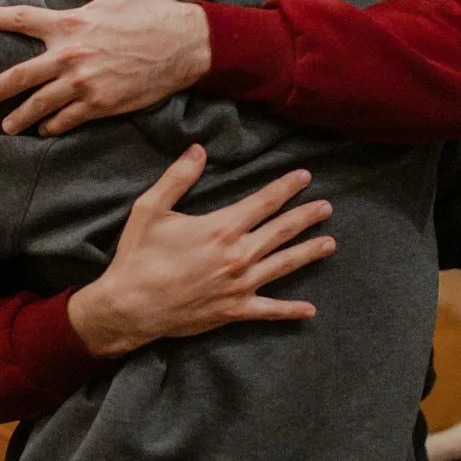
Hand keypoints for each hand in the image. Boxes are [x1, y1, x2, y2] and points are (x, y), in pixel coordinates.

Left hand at [0, 0, 211, 136]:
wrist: (185, 45)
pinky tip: (45, 130)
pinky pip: (67, 119)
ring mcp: (83, 83)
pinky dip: (53, 126)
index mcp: (71, 22)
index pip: (23, 20)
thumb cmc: (154, 9)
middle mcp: (70, 55)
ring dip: (20, 117)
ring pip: (40, 104)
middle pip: (20, 75)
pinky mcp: (100, 105)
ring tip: (7, 126)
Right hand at [67, 146, 336, 357]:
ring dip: (308, 252)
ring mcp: (239, 285)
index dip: (286, 187)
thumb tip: (198, 150)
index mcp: (221, 228)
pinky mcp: (234, 310)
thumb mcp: (151, 208)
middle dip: (306, 216)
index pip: (264, 202)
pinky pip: (269, 310)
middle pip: (281, 231)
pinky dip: (290, 311)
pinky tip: (309, 310)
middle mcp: (238, 255)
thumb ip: (178, 177)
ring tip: (330, 244)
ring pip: (284, 265)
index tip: (305, 176)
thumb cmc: (138, 256)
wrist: (130, 307)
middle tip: (326, 207)